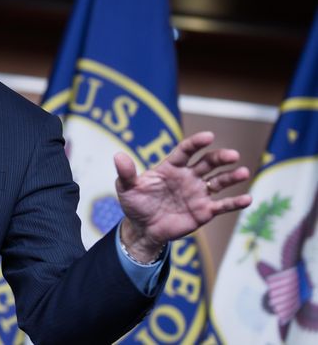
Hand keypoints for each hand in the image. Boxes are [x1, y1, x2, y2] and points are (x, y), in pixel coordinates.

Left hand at [114, 131, 251, 261]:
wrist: (143, 229)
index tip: (209, 136)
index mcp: (171, 167)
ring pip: (219, 181)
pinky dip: (235, 202)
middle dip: (220, 158)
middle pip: (207, 163)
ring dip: (232, 177)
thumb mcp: (126, 188)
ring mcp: (198, 193)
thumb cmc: (135, 204)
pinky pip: (222, 205)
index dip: (197, 143)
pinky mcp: (204, 211)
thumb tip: (118, 156)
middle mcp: (188, 177)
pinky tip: (248, 199)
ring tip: (243, 172)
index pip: (186, 151)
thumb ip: (126, 173)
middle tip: (232, 155)